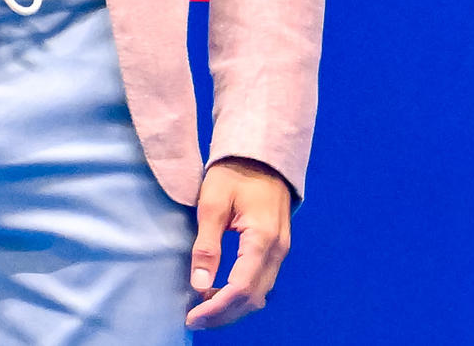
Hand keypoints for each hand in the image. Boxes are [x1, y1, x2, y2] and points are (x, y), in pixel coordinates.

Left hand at [187, 157, 292, 327]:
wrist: (261, 155)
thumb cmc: (234, 173)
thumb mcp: (212, 203)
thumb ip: (207, 245)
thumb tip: (199, 283)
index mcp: (262, 238)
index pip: (241, 288)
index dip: (216, 307)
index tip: (192, 316)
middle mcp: (277, 250)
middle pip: (253, 298)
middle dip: (223, 314)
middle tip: (194, 318)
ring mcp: (280, 251)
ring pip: (259, 294)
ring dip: (233, 307)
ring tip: (203, 309)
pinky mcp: (276, 249)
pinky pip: (261, 282)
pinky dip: (241, 295)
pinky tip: (219, 293)